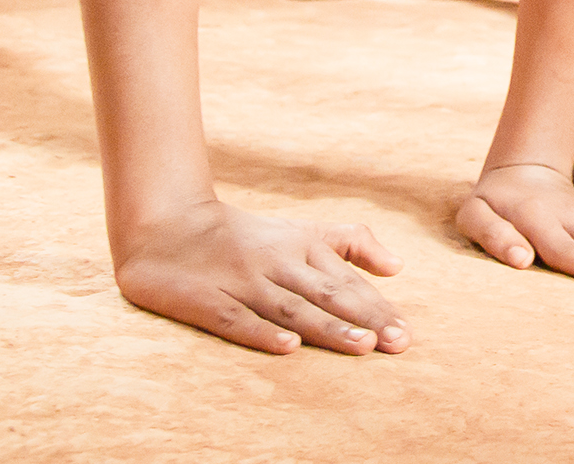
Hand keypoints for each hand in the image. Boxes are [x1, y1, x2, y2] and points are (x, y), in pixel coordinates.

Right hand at [111, 197, 406, 355]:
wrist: (168, 225)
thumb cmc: (246, 236)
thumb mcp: (303, 232)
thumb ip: (351, 244)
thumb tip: (398, 266)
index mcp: (303, 247)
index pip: (347, 282)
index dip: (378, 308)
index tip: (406, 333)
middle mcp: (278, 263)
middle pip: (328, 294)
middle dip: (365, 318)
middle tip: (397, 343)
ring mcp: (242, 281)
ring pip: (291, 308)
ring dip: (327, 326)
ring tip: (362, 344)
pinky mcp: (206, 300)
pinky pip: (237, 319)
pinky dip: (263, 333)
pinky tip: (288, 348)